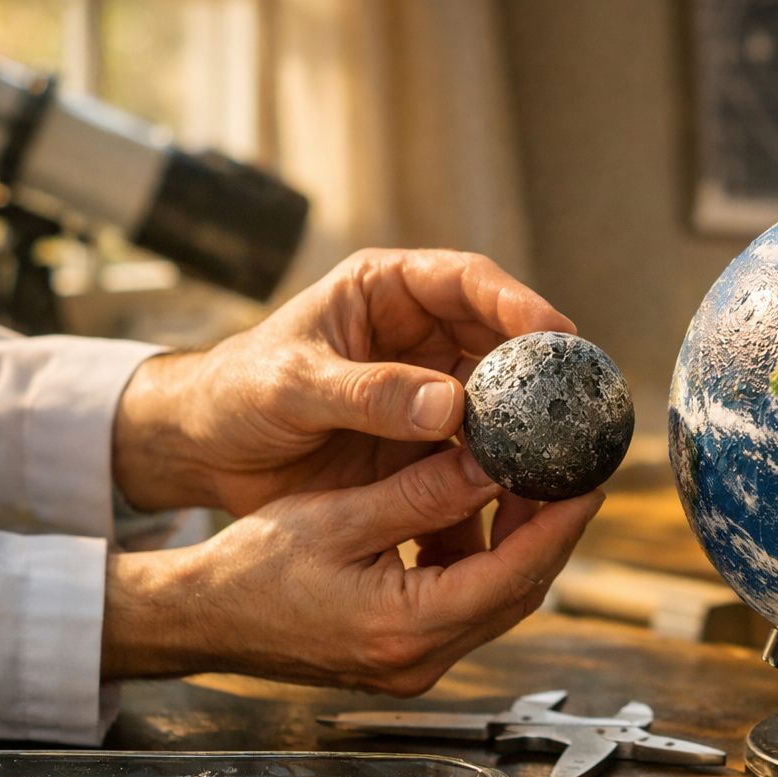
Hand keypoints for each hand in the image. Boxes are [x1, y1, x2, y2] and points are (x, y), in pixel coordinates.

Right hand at [101, 446, 603, 690]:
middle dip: (550, 532)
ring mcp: (414, 668)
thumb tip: (496, 459)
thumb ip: (423, 494)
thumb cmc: (252, 567)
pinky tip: (479, 515)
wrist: (200, 619)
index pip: (513, 574)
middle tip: (572, 473)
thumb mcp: (339, 517)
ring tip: (529, 483)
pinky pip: (466, 609)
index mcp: (404, 629)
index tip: (591, 479)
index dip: (559, 525)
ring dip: (519, 545)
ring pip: (497, 602)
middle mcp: (420, 662)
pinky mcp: (405, 659)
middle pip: (518, 593)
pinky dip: (482, 563)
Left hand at [112, 248, 574, 516]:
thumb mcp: (292, 388)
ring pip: (496, 401)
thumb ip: (368, 394)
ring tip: (554, 456)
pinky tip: (516, 494)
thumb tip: (453, 406)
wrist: (203, 453)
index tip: (558, 333)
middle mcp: (416, 335)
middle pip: (499, 342)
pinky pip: (474, 451)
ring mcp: (425, 389)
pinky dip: (496, 470)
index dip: (519, 302)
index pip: (467, 282)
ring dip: (523, 428)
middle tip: (574, 403)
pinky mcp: (423, 442)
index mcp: (385, 292)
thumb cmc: (234, 396)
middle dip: (538, 372)